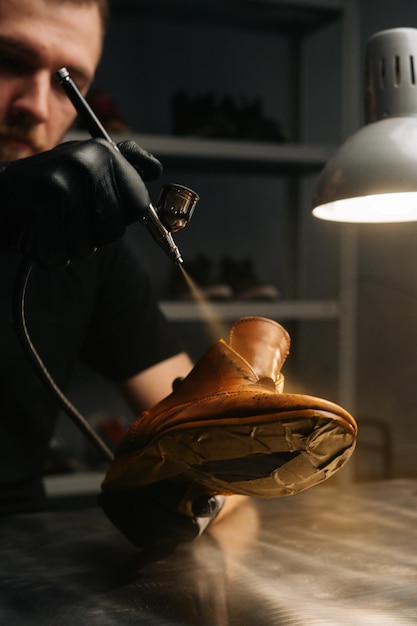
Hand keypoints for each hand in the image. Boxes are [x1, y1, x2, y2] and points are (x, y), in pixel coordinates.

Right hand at [0, 138, 161, 266]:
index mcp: (103, 152)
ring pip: (88, 246)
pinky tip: (40, 235)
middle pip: (114, 230)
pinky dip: (50, 255)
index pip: (138, 205)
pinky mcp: (42, 205)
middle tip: (69, 216)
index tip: (98, 209)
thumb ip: (123, 167)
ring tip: (53, 224)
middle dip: (93, 235)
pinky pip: (61, 255)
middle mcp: (86, 162)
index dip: (119, 217)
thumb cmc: (46, 190)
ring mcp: (63, 183)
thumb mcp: (85, 167)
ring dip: (69, 246)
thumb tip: (154, 170)